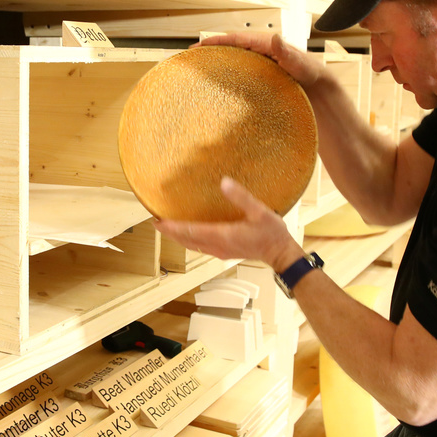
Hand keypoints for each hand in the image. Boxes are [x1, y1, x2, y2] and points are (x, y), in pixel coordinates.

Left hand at [153, 177, 303, 271]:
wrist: (281, 254)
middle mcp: (217, 246)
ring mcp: (220, 251)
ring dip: (179, 237)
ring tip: (167, 228)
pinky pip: (200, 246)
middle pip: (187, 240)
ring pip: (192, 245)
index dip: (172, 227)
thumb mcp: (260, 212)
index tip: (157, 221)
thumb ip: (241, 197)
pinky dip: (189, 240)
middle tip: (155, 222)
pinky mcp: (224, 252)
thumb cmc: (272, 233)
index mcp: (223, 235)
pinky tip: (188, 234)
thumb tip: (224, 182)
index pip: (190, 231)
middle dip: (170, 232)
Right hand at [194, 33, 323, 90]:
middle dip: (212, 49)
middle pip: (232, 46)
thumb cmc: (312, 76)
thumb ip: (287, 52)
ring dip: (219, 60)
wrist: (320, 90)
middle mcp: (262, 51)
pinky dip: (229, 72)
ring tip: (202, 67)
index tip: (199, 45)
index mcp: (267, 44)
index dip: (216, 41)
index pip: (236, 39)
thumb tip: (274, 37)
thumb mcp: (300, 64)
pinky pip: (242, 70)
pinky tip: (220, 82)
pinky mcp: (263, 74)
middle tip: (193, 56)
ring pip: (235, 58)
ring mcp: (261, 62)